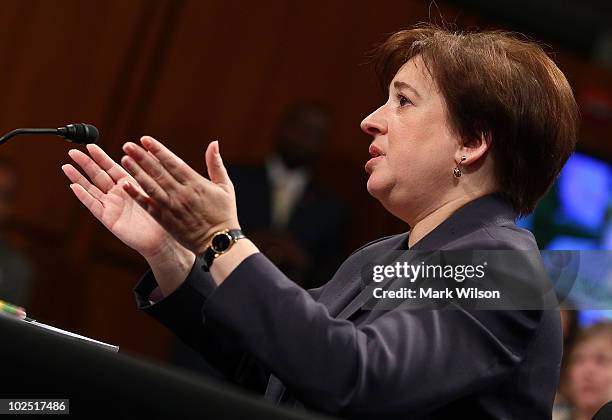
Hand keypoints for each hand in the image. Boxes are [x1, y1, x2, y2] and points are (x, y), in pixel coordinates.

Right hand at [62, 144, 183, 259]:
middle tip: (72, 152)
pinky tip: (74, 187)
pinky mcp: (108, 219)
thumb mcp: (154, 189)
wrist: (161, 238)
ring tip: (66, 166)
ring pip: (91, 189)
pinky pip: (93, 206)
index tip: (90, 145)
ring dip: (78, 178)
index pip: (110, 167)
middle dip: (85, 163)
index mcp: (128, 185)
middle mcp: (117, 194)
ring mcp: (111, 206)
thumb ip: (148, 171)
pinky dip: (84, 196)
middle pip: (97, 175)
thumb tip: (149, 150)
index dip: (100, 157)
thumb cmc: (162, 214)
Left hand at [119, 136, 238, 254]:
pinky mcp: (165, 220)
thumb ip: (216, 164)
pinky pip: (148, 204)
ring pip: (150, 186)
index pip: (173, 163)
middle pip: (158, 172)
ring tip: (124, 159)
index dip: (158, 150)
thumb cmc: (224, 213)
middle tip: (128, 145)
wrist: (218, 242)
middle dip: (142, 157)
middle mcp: (181, 194)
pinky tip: (125, 184)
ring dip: (136, 172)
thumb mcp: (225, 186)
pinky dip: (136, 194)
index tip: (145, 139)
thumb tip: (214, 143)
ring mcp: (172, 207)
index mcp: (196, 184)